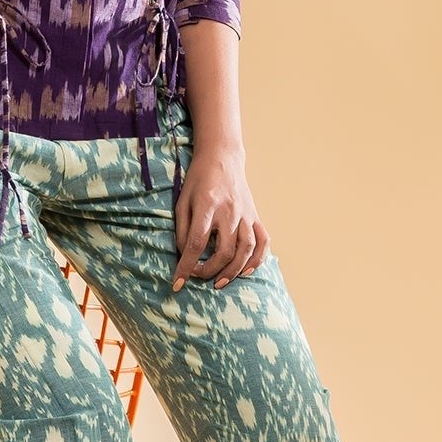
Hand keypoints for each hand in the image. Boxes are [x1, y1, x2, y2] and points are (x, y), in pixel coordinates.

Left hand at [171, 142, 269, 290]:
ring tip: (219, 282)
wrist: (222, 158)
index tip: (178, 283)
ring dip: (233, 271)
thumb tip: (184, 256)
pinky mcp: (255, 216)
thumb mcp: (182, 201)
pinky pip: (263, 241)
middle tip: (198, 276)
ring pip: (245, 250)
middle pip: (224, 250)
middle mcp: (229, 211)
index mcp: (207, 205)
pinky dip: (257, 259)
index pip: (196, 243)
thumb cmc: (198, 180)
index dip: (186, 266)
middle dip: (210, 270)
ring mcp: (246, 214)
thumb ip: (182, 229)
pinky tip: (246, 271)